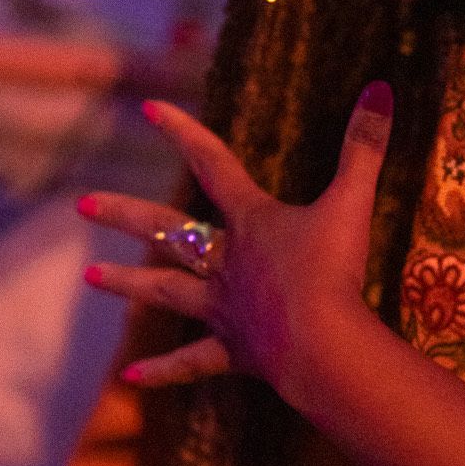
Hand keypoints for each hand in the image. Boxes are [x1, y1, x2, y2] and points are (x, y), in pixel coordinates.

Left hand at [78, 83, 394, 394]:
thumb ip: (365, 147)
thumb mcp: (351, 202)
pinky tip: (130, 377)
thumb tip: (382, 87)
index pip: (213, 165)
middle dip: (125, 216)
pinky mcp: (232, 351)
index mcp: (251, 222)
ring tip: (90, 278)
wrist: (323, 344)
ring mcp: (223, 308)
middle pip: (167, 232)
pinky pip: (191, 362)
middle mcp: (225, 262)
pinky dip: (163, 371)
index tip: (148, 109)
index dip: (183, 134)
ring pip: (166, 291)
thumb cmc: (334, 272)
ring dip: (128, 283)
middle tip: (82, 205)